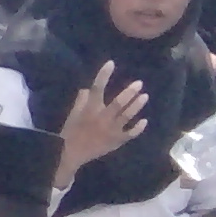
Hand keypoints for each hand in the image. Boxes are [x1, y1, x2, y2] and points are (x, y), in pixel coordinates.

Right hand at [58, 62, 149, 178]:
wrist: (72, 153)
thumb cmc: (70, 131)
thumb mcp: (72, 114)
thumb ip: (81, 101)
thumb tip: (88, 89)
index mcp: (90, 109)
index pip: (97, 88)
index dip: (103, 75)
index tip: (111, 63)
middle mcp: (102, 117)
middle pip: (119, 103)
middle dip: (129, 92)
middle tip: (139, 83)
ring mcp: (112, 130)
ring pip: (127, 116)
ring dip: (136, 105)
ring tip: (145, 96)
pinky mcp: (117, 140)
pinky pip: (130, 133)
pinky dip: (138, 127)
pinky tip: (144, 121)